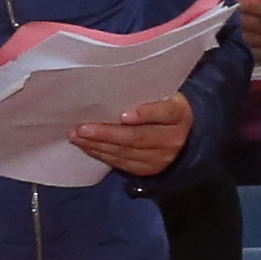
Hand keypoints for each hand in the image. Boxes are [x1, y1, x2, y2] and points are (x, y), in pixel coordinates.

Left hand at [69, 93, 192, 180]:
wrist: (183, 138)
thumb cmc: (163, 108)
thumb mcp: (164, 97)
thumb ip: (147, 95)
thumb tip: (111, 90)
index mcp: (178, 114)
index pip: (164, 113)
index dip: (145, 114)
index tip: (123, 115)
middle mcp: (172, 139)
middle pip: (139, 137)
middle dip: (108, 134)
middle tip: (83, 128)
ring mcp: (160, 158)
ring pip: (126, 152)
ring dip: (98, 144)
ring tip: (77, 136)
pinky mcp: (147, 169)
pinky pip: (121, 163)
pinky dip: (101, 154)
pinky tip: (86, 145)